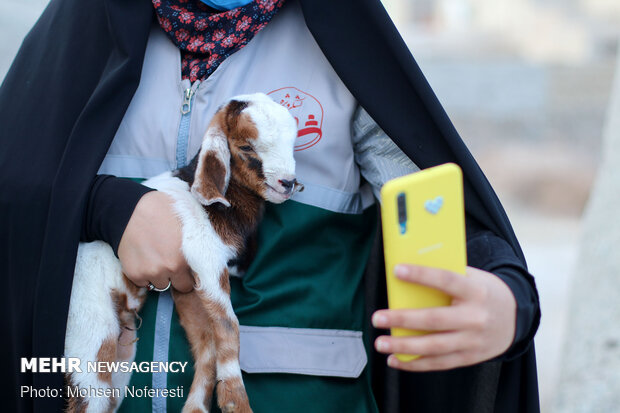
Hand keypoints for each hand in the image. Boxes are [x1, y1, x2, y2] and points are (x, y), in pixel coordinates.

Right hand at [118, 191, 193, 292]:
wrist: (128, 209)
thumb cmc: (160, 209)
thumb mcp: (187, 220)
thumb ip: (196, 240)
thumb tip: (209, 248)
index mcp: (186, 255)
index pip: (196, 278)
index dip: (192, 272)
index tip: (189, 267)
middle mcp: (170, 267)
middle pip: (181, 286)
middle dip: (178, 277)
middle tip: (173, 263)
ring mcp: (151, 273)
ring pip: (161, 285)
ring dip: (161, 276)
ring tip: (156, 258)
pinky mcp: (134, 274)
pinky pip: (144, 283)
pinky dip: (144, 275)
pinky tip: (144, 258)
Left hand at [372, 264, 515, 370]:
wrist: (517, 318)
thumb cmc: (484, 292)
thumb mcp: (473, 278)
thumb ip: (448, 275)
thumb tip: (410, 271)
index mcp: (476, 291)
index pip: (446, 280)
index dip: (421, 275)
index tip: (397, 271)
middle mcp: (475, 318)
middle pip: (434, 320)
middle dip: (403, 319)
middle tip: (378, 318)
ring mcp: (473, 341)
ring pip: (434, 347)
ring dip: (404, 347)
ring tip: (381, 343)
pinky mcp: (469, 357)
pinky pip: (439, 363)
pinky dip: (415, 364)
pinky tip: (396, 360)